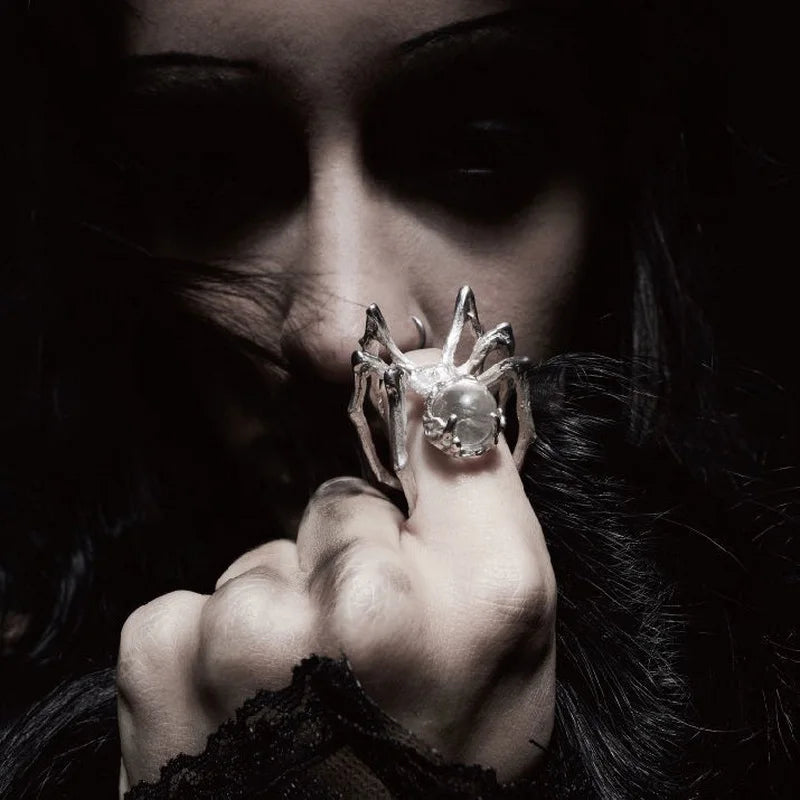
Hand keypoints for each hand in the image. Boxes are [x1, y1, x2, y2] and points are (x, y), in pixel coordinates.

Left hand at [117, 350, 556, 793]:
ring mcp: (256, 631)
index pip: (443, 426)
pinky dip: (212, 650)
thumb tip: (426, 385)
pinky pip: (196, 602)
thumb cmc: (435, 773)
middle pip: (339, 501)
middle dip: (348, 562)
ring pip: (265, 560)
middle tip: (362, 654)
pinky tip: (242, 713)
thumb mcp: (512, 654)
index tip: (413, 425)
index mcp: (482, 595)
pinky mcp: (162, 656)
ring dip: (280, 616)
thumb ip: (480, 516)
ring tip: (300, 702)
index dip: (423, 423)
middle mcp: (369, 604)